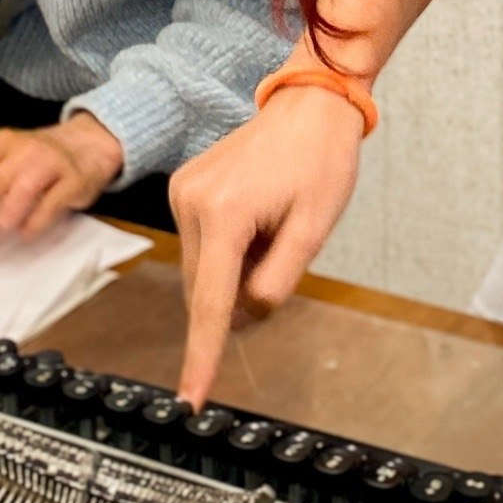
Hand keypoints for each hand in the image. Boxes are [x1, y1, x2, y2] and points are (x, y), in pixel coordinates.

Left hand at [0, 112, 121, 252]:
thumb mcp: (1, 157)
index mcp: (0, 143)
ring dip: (4, 217)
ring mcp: (50, 163)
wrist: (89, 143)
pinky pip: (51, 204)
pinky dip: (35, 223)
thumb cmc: (37, 156)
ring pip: (22, 190)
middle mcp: (23, 150)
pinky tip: (25, 235)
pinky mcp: (73, 180)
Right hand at [171, 85, 366, 404]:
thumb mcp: (313, 230)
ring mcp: (182, 192)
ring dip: (233, 271)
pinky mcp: (183, 188)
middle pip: (205, 290)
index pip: (211, 305)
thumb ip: (277, 282)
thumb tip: (246, 315)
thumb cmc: (321, 160)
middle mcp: (191, 202)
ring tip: (272, 227)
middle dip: (238, 296)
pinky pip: (201, 246)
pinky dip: (226, 251)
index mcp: (225, 214)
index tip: (190, 398)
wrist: (310, 104)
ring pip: (202, 271)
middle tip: (281, 254)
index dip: (203, 357)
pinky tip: (256, 220)